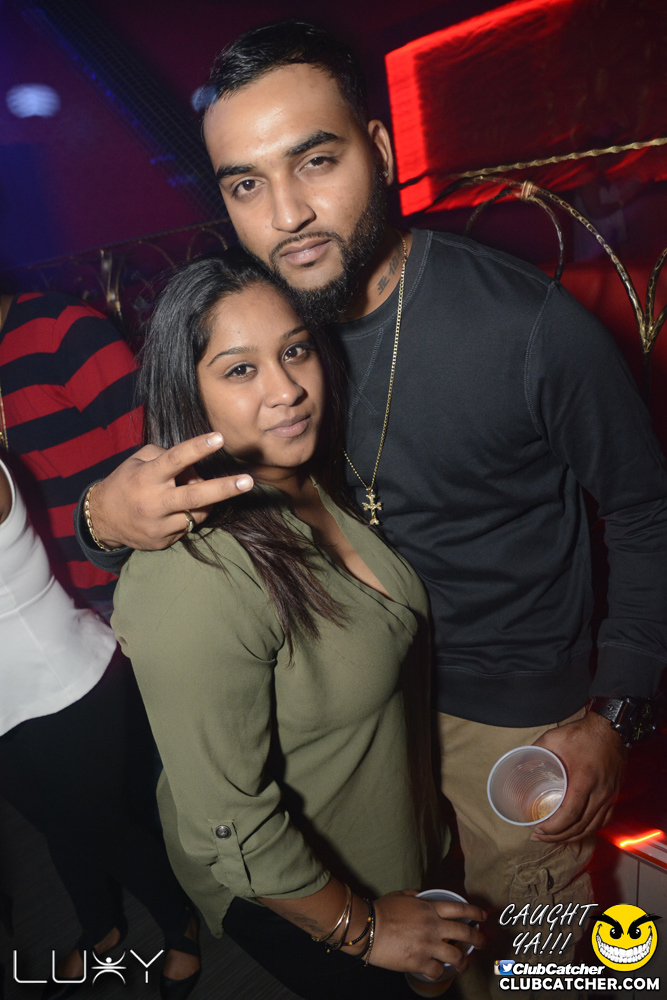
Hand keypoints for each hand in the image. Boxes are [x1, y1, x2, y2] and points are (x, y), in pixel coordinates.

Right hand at [88, 432, 253, 549]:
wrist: (102, 520)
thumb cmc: (127, 482)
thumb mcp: (139, 461)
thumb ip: (167, 457)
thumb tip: (197, 468)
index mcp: (147, 477)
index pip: (175, 459)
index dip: (198, 448)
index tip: (219, 438)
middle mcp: (153, 502)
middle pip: (195, 495)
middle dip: (224, 488)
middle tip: (248, 482)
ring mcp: (158, 525)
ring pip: (197, 513)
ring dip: (207, 501)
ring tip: (199, 492)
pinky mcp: (162, 541)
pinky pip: (188, 526)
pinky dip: (190, 515)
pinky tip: (179, 510)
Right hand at [368, 889, 485, 979]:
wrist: (367, 927)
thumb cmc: (382, 910)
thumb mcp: (401, 895)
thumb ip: (416, 896)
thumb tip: (422, 897)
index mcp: (429, 908)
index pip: (459, 909)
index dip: (474, 912)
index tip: (482, 916)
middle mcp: (433, 926)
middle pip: (464, 932)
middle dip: (478, 938)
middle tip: (483, 942)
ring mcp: (428, 945)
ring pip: (456, 956)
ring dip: (463, 961)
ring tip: (464, 964)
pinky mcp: (419, 962)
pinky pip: (437, 970)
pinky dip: (439, 971)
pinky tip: (438, 970)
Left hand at [531, 711, 626, 843]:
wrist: (611, 729)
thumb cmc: (582, 734)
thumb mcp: (554, 738)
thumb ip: (535, 753)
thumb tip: (517, 768)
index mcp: (584, 780)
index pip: (570, 814)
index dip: (554, 827)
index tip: (538, 829)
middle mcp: (599, 793)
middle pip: (580, 826)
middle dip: (558, 836)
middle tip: (539, 836)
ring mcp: (609, 796)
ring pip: (592, 827)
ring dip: (572, 837)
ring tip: (553, 838)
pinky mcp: (613, 796)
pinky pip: (602, 821)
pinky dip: (588, 830)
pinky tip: (575, 831)